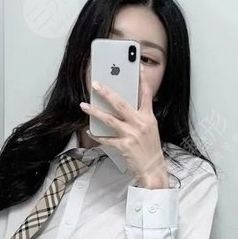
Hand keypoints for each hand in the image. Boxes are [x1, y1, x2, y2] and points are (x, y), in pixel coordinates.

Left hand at [80, 68, 169, 188]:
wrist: (153, 170)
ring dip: (95, 112)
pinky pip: (107, 138)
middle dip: (106, 92)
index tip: (137, 68)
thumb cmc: (150, 151)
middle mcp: (141, 124)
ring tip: (84, 105)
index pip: (146, 95)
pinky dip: (97, 135)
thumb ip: (139, 118)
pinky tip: (90, 131)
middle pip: (121, 103)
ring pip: (110, 119)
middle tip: (95, 84)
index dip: (142, 80)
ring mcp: (132, 135)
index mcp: (149, 118)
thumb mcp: (150, 130)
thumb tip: (124, 109)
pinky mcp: (124, 146)